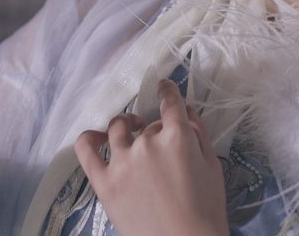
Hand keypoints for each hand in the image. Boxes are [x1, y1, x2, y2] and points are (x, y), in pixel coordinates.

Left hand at [75, 78, 228, 235]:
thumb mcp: (212, 167)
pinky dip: (89, 138)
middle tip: (166, 151)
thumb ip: (199, 134)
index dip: (168, 91)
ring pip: (118, 128)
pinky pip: (86, 150)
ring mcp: (121, 161)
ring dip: (127, 125)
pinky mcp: (103, 182)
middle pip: (150, 124)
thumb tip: (186, 110)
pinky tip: (97, 138)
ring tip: (133, 132)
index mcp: (177, 137)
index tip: (165, 88)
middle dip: (158, 131)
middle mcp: (146, 143)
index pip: (170, 102)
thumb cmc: (206, 210)